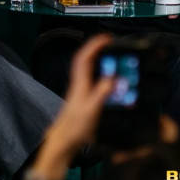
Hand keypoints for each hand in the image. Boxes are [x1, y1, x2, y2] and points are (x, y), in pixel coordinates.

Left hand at [27, 34, 114, 179]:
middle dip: (98, 49)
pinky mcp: (84, 99)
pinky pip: (93, 80)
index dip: (93, 45)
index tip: (106, 38)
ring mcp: (81, 91)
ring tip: (114, 58)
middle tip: (112, 44)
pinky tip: (110, 79)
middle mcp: (79, 84)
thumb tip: (113, 77)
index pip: (83, 57)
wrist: (64, 142)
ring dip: (100, 61)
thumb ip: (102, 93)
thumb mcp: (92, 110)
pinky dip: (102, 75)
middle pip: (86, 60)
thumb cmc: (74, 127)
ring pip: (89, 70)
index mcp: (80, 84)